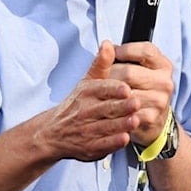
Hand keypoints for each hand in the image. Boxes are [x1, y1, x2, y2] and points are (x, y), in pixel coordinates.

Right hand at [41, 41, 140, 161]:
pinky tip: (124, 139)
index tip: (126, 88)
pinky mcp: (90, 147)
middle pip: (105, 108)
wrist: (54, 132)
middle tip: (137, 103)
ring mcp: (87, 130)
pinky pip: (103, 145)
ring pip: (106, 127)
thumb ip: (101, 64)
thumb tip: (108, 44)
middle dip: (121, 107)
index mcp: (86, 93)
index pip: (101, 89)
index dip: (114, 89)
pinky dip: (113, 143)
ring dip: (121, 124)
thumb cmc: (77, 104)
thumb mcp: (87, 81)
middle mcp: (85, 111)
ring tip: (135, 120)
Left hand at [110, 41, 173, 146]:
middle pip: (129, 72)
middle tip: (100, 78)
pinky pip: (126, 110)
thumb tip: (105, 45)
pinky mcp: (152, 117)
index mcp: (163, 65)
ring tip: (102, 93)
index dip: (126, 50)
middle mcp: (165, 81)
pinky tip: (108, 107)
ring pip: (125, 93)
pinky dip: (114, 109)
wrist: (152, 118)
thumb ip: (121, 54)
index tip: (114, 54)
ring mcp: (160, 100)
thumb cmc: (140, 87)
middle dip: (110, 74)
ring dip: (109, 93)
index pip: (146, 51)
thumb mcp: (135, 67)